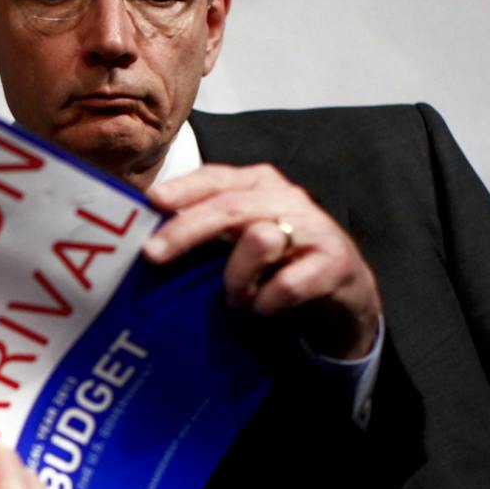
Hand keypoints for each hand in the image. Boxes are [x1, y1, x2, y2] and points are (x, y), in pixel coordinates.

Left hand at [142, 163, 380, 359]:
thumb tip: (146, 237)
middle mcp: (286, 199)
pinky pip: (286, 285)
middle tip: (153, 255)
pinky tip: (262, 310)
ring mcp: (313, 229)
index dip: (184, 189)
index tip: (152, 202)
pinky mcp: (334, 263)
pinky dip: (266, 303)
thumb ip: (203, 230)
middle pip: (230, 206)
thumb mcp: (239, 240)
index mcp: (258, 185)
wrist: (344, 294)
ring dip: (235, 278)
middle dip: (187, 230)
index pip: (216, 177)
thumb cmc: (278, 264)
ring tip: (233, 299)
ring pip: (260, 240)